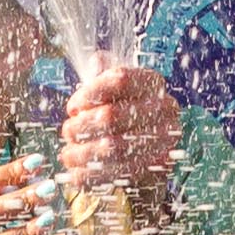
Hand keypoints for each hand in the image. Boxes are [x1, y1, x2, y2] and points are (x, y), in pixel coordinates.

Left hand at [60, 65, 181, 218]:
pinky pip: (115, 174)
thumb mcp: (112, 91)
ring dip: (82, 152)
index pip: (120, 79)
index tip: (73, 107)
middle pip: (111, 116)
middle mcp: (165, 110)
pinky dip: (90, 174)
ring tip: (68, 154)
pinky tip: (76, 172)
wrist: (146, 154)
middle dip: (82, 126)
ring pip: (112, 148)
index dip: (89, 93)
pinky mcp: (155, 169)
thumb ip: (103, 74)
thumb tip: (97, 60)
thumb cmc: (121, 114)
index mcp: (153, 83)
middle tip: (68, 131)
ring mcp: (164, 141)